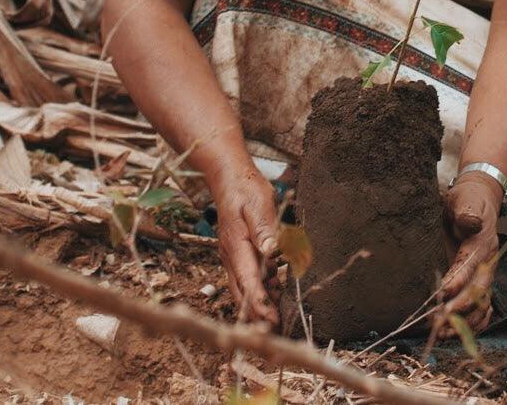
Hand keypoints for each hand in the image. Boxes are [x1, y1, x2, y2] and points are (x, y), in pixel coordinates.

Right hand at [212, 163, 280, 324]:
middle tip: (273, 328)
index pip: (247, 280)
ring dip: (257, 301)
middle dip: (256, 311)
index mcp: (236, 246)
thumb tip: (272, 251)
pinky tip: (273, 289)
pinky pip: (246, 276)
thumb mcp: (258, 205)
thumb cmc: (246, 190)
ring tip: (276, 315)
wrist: (230, 178)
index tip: (270, 318)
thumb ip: (264, 229)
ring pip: (242, 286)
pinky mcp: (237, 253)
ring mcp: (232, 255)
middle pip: (241, 290)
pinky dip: (258, 287)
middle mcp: (231, 255)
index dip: (258, 301)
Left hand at [438, 173, 501, 335]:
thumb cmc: (466, 200)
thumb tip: (471, 221)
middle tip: (438, 321)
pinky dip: (474, 323)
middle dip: (459, 308)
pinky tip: (458, 334)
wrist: (479, 200)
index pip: (470, 265)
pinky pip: (483, 307)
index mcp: (482, 242)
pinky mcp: (481, 281)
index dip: (458, 280)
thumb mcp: (464, 199)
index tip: (441, 293)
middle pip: (478, 291)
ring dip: (465, 322)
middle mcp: (488, 262)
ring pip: (482, 304)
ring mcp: (486, 274)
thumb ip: (466, 211)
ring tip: (443, 334)